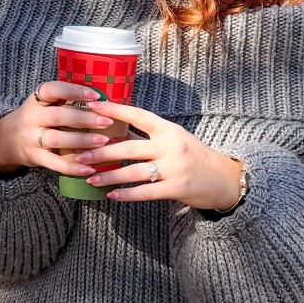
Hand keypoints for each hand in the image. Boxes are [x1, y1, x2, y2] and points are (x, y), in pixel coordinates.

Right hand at [0, 81, 113, 178]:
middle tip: (107, 121)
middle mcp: (31, 117)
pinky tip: (90, 168)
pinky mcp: (34, 157)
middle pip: (58, 116)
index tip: (95, 96)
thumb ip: (66, 100)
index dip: (74, 91)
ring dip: (82, 141)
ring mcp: (31, 138)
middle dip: (84, 118)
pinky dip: (73, 167)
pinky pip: (55, 163)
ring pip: (57, 139)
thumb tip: (103, 101)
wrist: (7, 140)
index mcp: (36, 99)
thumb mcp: (44, 104)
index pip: (52, 90)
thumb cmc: (37, 118)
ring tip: (103, 141)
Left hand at [86, 99, 244, 210]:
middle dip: (101, 152)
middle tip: (79, 154)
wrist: (223, 178)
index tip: (91, 107)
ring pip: (133, 171)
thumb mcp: (174, 138)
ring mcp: (174, 167)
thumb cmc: (194, 155)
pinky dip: (126, 194)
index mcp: (168, 129)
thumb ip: (148, 134)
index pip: (138, 115)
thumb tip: (116, 127)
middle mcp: (171, 145)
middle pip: (129, 146)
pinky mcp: (177, 188)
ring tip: (89, 178)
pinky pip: (146, 192)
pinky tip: (111, 195)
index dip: (114, 110)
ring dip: (108, 175)